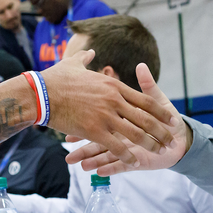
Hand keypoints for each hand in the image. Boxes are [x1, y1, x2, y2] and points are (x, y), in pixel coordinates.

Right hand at [40, 52, 175, 164]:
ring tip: (159, 152)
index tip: (171, 119)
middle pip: (146, 119)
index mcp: (113, 85)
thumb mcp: (73, 64)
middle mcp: (114, 100)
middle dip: (161, 131)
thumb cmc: (55, 79)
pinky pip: (116, 146)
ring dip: (150, 145)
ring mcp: (105, 116)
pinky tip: (134, 161)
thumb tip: (90, 51)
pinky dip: (127, 155)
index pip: (145, 100)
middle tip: (172, 141)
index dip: (160, 112)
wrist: (40, 93)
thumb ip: (85, 58)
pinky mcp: (94, 130)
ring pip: (135, 134)